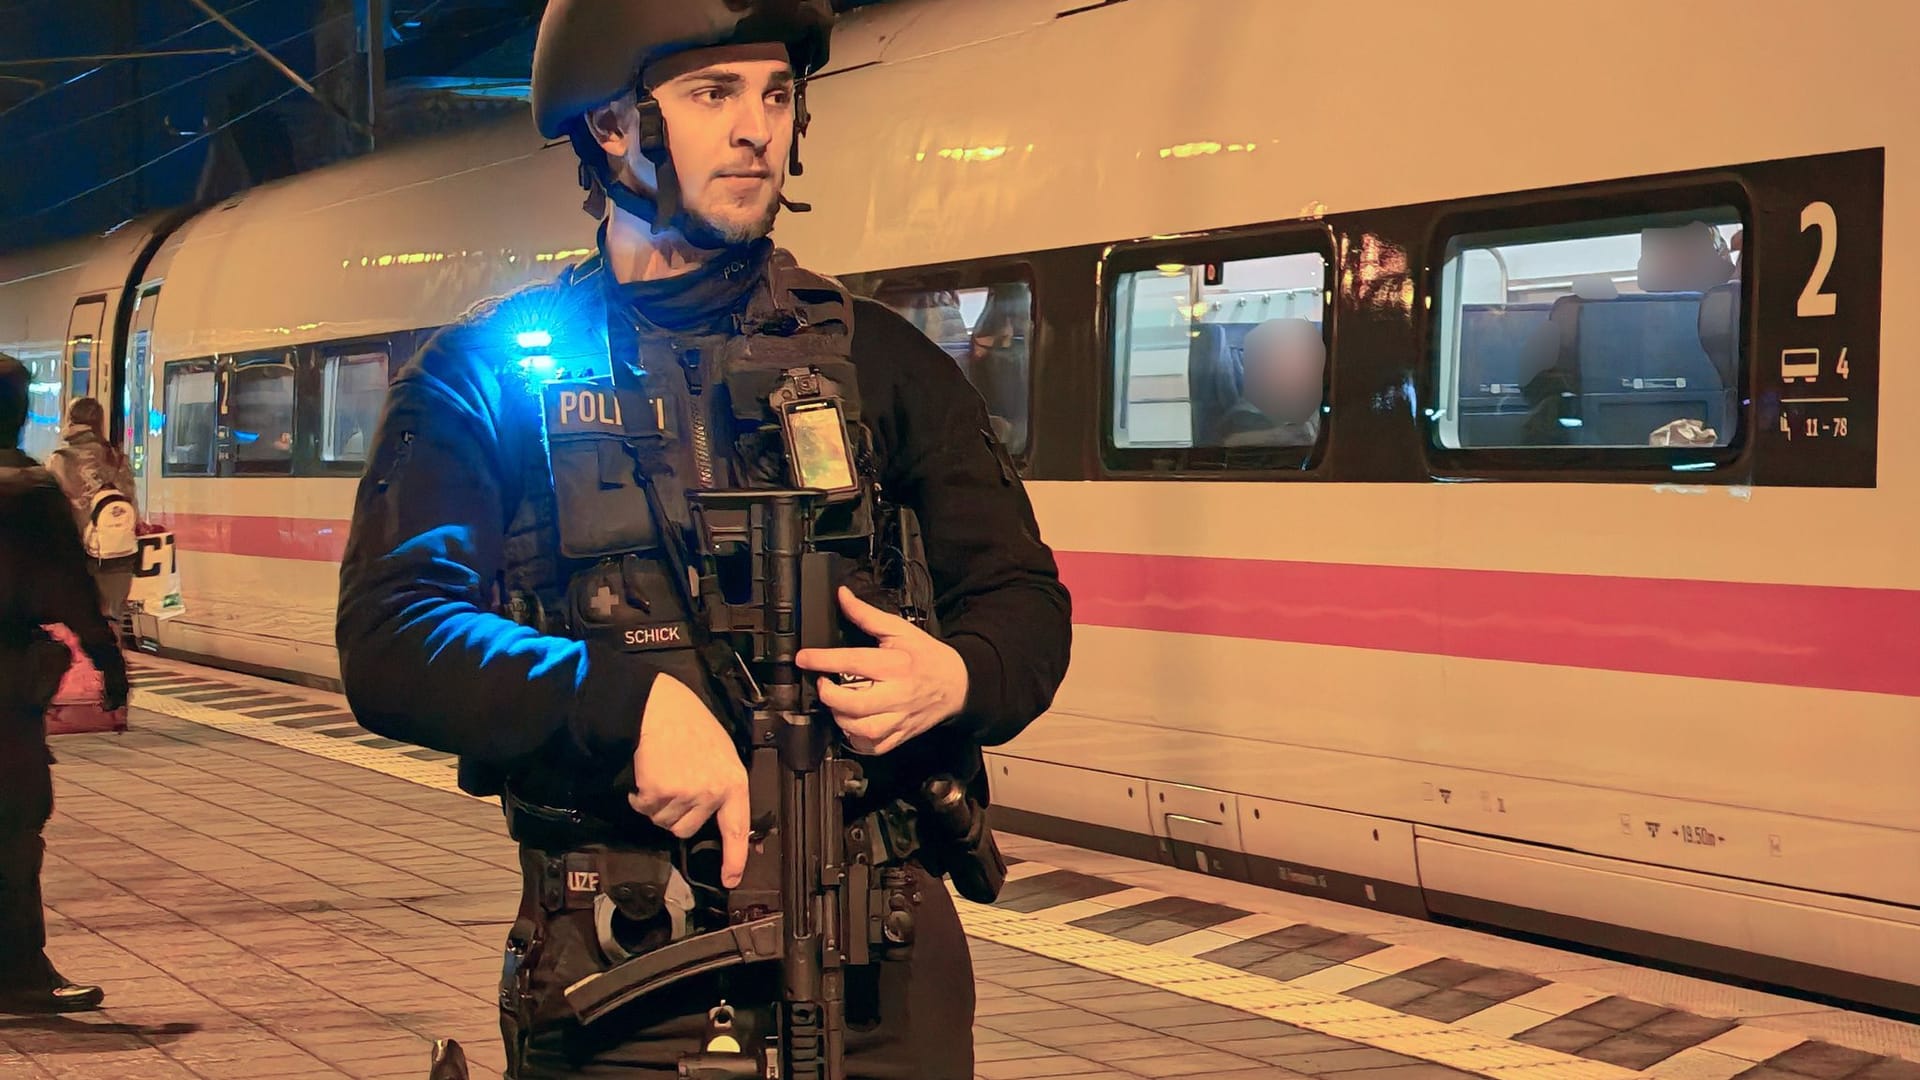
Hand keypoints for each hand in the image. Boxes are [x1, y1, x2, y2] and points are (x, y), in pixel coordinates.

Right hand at [630, 674, 750, 887]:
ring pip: (664, 821)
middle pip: (687, 829)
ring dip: (658, 804)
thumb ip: (722, 786)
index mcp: (733, 782)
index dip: (735, 858)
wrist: (661, 707)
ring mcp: (686, 794)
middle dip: (676, 814)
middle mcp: (712, 792)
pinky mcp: (659, 792)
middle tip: (674, 784)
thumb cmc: (691, 725)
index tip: (730, 878)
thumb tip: (721, 815)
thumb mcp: (721, 754)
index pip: (737, 829)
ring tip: (663, 773)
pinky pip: (645, 808)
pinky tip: (649, 772)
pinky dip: (641, 795)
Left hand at [795, 587, 967, 755]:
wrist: (958, 683)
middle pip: (855, 703)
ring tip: (836, 703)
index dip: (823, 660)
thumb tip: (842, 596)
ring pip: (862, 729)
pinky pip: (873, 747)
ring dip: (840, 717)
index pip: (853, 661)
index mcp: (895, 664)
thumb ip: (866, 614)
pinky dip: (856, 739)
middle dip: (829, 695)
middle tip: (823, 683)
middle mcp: (897, 694)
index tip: (803, 658)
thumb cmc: (926, 656)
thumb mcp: (899, 629)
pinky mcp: (900, 735)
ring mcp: (899, 719)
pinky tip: (851, 724)